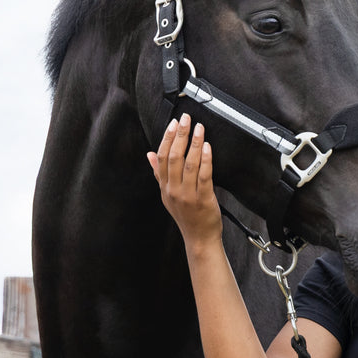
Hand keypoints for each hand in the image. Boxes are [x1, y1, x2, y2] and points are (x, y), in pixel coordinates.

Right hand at [146, 114, 222, 246]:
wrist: (199, 238)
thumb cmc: (186, 216)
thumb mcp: (168, 195)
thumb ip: (159, 173)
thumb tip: (150, 154)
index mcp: (164, 186)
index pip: (161, 157)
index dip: (166, 138)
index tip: (172, 123)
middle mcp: (173, 190)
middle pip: (173, 157)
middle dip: (180, 135)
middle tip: (185, 119)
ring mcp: (188, 195)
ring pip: (189, 164)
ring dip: (194, 143)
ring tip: (199, 128)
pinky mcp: (203, 199)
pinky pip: (204, 176)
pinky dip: (206, 160)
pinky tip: (207, 147)